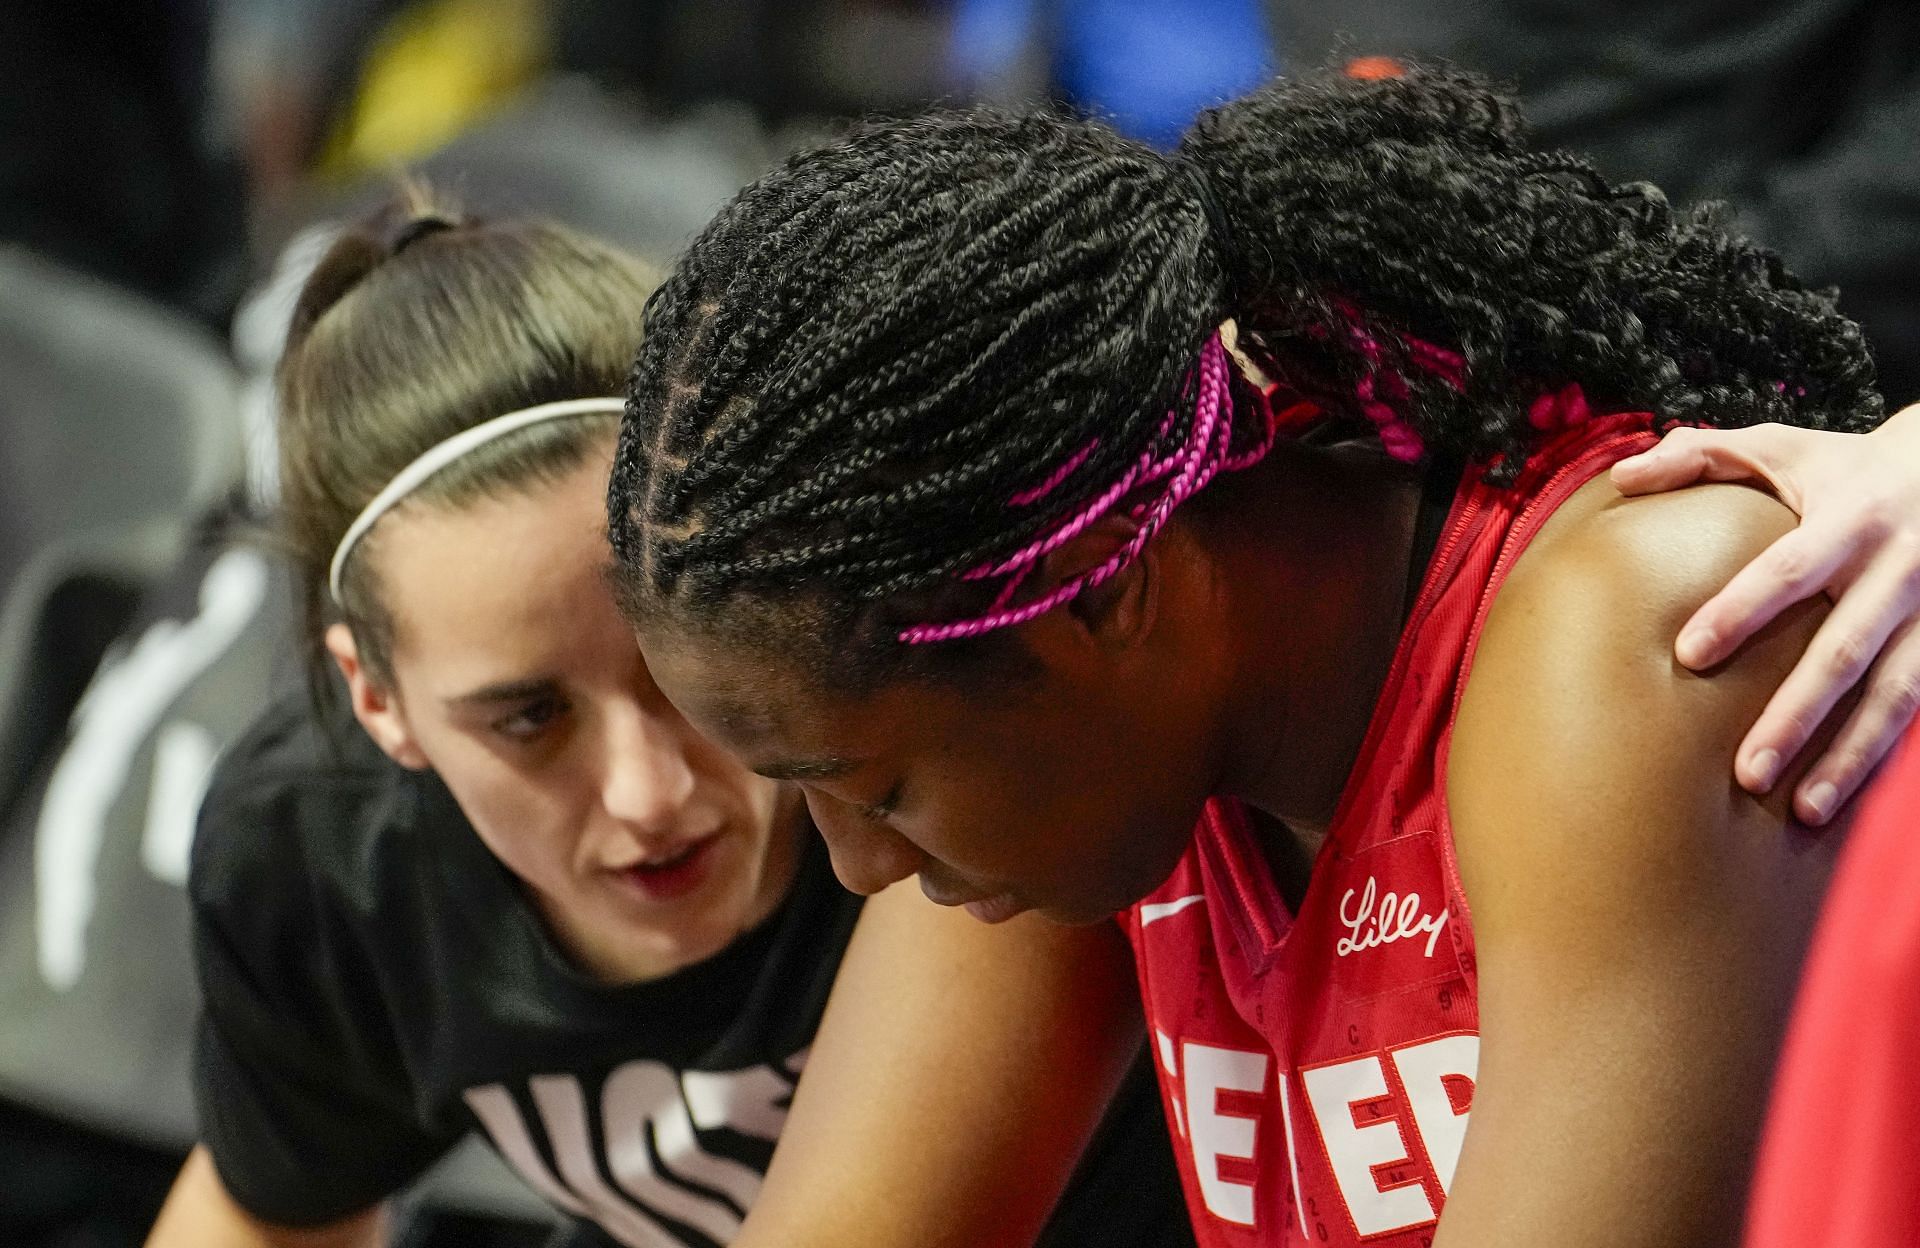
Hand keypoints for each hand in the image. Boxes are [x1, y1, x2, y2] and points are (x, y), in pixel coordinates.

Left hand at [1609, 403, 1919, 824]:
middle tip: (1744, 771)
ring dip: (1849, 756)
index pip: (1788, 570)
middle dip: (1797, 713)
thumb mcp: (1780, 448)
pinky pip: (1917, 711)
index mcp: (1849, 518)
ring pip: (1894, 696)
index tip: (1688, 654)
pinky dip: (1881, 757)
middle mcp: (1896, 570)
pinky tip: (1842, 797)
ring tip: (1804, 811)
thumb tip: (1623, 476)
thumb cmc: (1844, 467)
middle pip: (1844, 651)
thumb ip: (1700, 455)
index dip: (1740, 610)